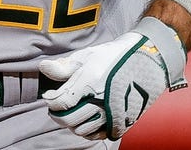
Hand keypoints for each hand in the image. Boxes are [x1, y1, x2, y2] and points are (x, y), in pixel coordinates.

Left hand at [40, 18, 185, 140]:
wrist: (147, 61)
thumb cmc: (114, 56)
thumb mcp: (88, 55)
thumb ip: (65, 66)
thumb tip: (43, 68)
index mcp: (91, 82)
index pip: (61, 102)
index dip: (51, 101)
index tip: (49, 97)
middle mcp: (101, 101)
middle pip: (68, 120)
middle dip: (58, 114)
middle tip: (56, 107)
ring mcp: (112, 114)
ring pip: (82, 130)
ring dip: (72, 123)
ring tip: (72, 112)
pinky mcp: (122, 123)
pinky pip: (98, 135)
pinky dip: (88, 131)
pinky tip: (87, 119)